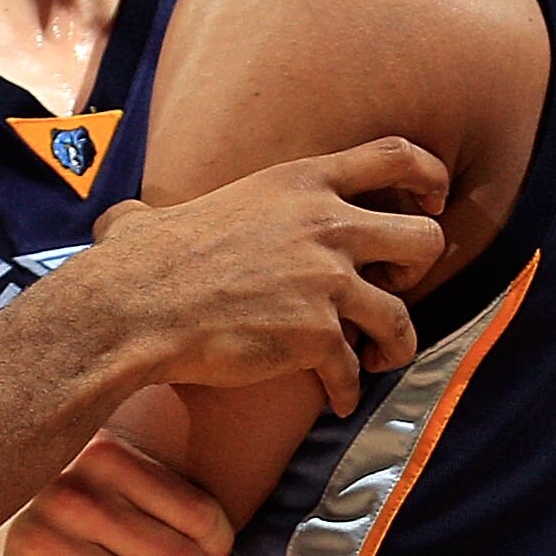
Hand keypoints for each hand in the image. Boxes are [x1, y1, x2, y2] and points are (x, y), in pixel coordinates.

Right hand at [90, 138, 450, 414]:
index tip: (432, 202)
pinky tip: (336, 398)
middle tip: (390, 288)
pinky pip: (355, 369)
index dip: (429, 178)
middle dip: (417, 271)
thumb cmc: (135, 264)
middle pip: (425, 239)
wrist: (131, 311)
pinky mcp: (318, 334)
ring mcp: (327, 281)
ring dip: (394, 343)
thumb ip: (160, 215)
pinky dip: (348, 389)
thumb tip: (123, 222)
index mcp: (298, 183)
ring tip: (373, 358)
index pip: (395, 157)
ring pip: (403, 316)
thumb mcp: (158, 216)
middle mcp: (325, 224)